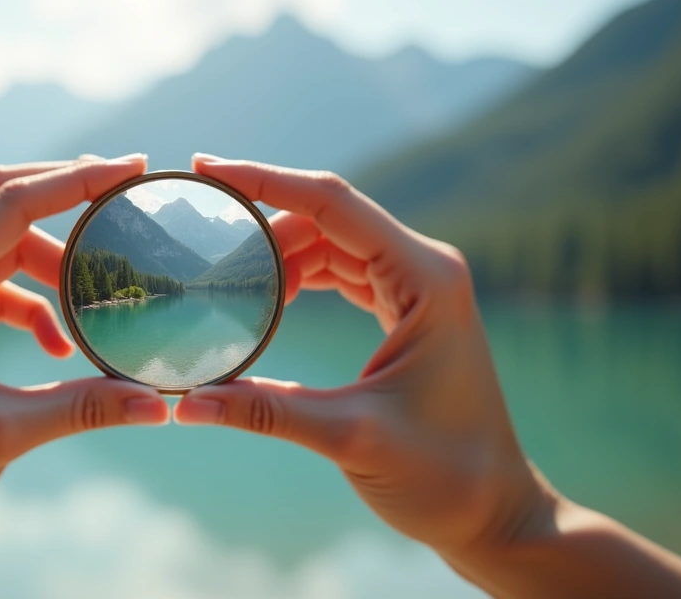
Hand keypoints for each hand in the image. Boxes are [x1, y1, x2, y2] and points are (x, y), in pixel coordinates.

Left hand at [0, 154, 170, 563]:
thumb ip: (81, 408)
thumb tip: (156, 404)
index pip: (11, 204)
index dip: (75, 181)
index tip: (132, 167)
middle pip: (3, 201)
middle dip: (66, 194)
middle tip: (126, 193)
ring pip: (5, 244)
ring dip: (57, 261)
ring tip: (110, 283)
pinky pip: (1, 289)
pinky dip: (39, 304)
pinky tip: (64, 345)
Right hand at [174, 155, 547, 554]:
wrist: (495, 513)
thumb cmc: (444, 475)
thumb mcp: (349, 438)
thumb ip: (266, 411)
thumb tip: (186, 404)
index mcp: (425, 279)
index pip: (332, 204)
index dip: (265, 180)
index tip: (206, 166)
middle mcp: (424, 269)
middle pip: (328, 218)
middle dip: (263, 223)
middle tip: (201, 234)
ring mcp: (417, 289)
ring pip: (332, 245)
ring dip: (279, 255)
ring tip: (223, 274)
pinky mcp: (406, 312)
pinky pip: (342, 274)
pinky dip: (300, 279)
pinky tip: (263, 299)